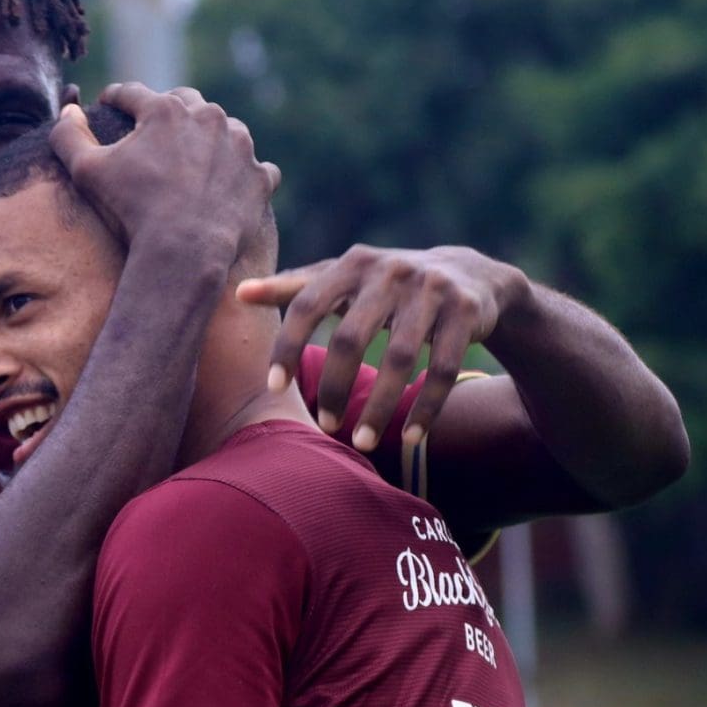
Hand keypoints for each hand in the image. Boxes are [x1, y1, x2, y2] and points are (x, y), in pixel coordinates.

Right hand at [51, 82, 280, 270]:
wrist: (185, 251)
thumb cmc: (131, 210)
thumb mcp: (86, 172)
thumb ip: (69, 135)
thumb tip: (68, 110)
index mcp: (165, 109)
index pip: (133, 93)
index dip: (115, 98)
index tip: (108, 104)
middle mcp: (209, 117)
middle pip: (185, 102)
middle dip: (168, 111)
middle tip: (156, 130)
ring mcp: (240, 146)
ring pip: (225, 129)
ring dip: (211, 138)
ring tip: (197, 157)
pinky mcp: (260, 176)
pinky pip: (255, 168)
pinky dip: (242, 174)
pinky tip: (230, 185)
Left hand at [237, 244, 529, 450]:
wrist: (468, 274)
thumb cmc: (385, 285)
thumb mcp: (342, 280)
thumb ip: (294, 289)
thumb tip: (238, 293)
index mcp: (352, 263)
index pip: (308, 304)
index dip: (288, 345)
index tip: (273, 387)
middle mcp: (391, 271)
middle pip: (353, 337)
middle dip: (336, 387)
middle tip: (326, 427)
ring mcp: (432, 290)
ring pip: (402, 358)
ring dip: (380, 407)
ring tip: (360, 442)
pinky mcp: (466, 313)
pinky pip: (444, 369)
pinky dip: (427, 408)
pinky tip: (409, 438)